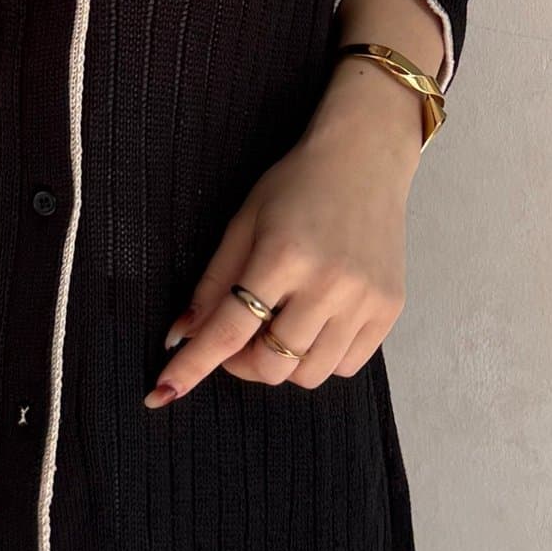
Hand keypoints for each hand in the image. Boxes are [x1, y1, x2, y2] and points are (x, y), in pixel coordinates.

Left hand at [144, 62, 424, 405]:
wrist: (365, 158)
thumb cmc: (296, 185)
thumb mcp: (243, 222)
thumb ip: (213, 283)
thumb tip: (181, 336)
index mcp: (283, 255)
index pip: (230, 329)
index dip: (193, 365)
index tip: (162, 392)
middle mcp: (328, 283)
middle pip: (271, 363)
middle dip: (240, 363)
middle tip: (236, 337)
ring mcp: (364, 299)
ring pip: (308, 374)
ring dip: (281, 363)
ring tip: (278, 325)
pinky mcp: (389, 309)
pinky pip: (346, 365)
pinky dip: (319, 358)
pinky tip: (313, 324)